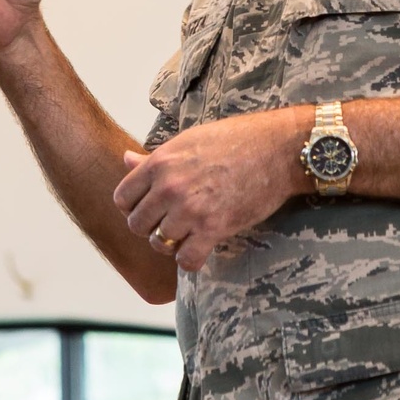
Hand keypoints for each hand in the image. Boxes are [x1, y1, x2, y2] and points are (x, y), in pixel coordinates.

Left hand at [112, 108, 308, 271]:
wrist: (278, 149)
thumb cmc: (236, 140)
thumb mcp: (188, 141)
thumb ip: (155, 159)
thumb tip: (126, 159)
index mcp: (161, 162)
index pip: (122, 198)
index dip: (134, 207)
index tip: (151, 208)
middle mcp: (170, 187)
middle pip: (137, 225)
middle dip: (151, 227)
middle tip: (172, 223)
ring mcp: (190, 209)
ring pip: (159, 244)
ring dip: (172, 243)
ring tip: (189, 234)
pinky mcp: (214, 228)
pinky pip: (186, 260)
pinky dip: (191, 260)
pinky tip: (202, 248)